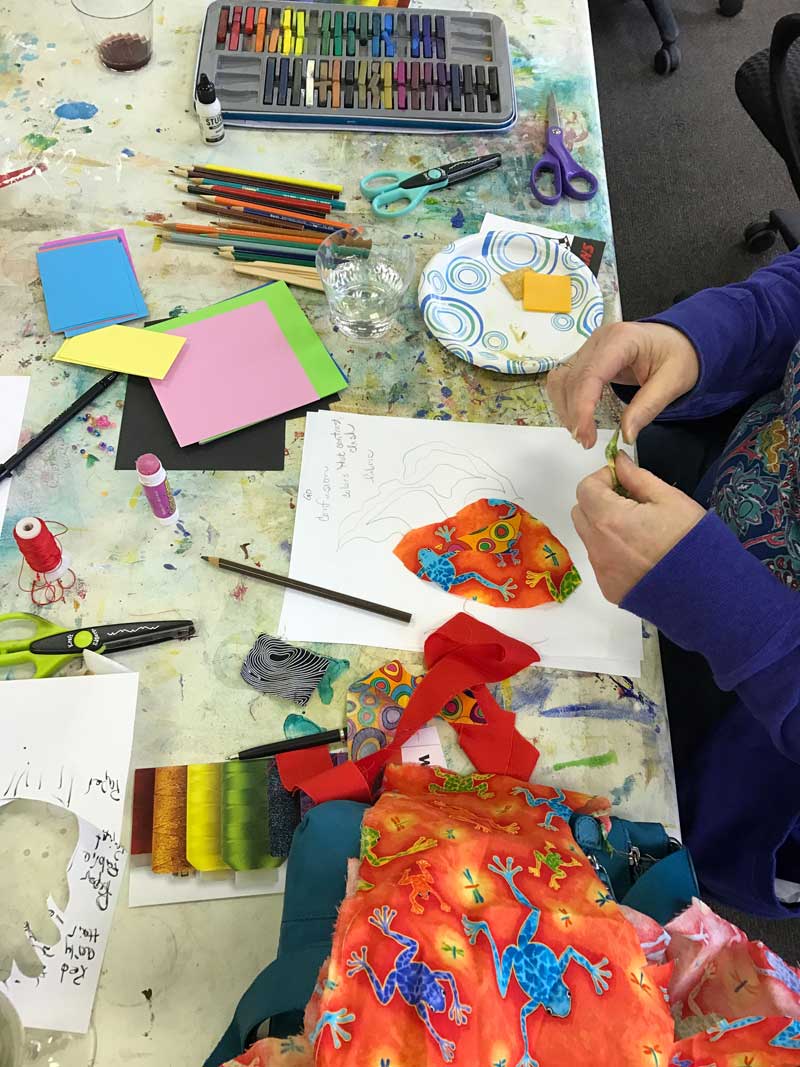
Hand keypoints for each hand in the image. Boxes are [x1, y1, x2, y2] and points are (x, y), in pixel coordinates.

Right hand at [547, 321, 699, 446]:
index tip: (586, 436)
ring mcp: (590, 347)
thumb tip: (625, 434)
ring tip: (581, 432)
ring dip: (565, 408)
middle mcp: (599, 340)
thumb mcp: (673, 382)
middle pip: (571, 379)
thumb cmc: (680, 355)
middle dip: (574, 413)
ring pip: (561, 379)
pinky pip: (565, 380)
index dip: (583, 408)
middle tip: (586, 441)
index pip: (590, 375)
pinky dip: (566, 401)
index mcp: (621, 339)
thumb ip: (647, 408)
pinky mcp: (586, 358)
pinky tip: (578, 418)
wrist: (680, 341)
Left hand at [572, 453, 705, 602]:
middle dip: (598, 501)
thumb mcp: (669, 499)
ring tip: (637, 529)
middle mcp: (598, 546)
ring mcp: (601, 570)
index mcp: (609, 519)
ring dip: (604, 526)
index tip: (622, 481)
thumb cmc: (691, 541)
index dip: (601, 479)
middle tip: (629, 502)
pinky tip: (639, 553)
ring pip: (589, 537)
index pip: (585, 488)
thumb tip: (618, 461)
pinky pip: (600, 561)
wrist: (706, 591)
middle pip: (581, 512)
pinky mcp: (608, 587)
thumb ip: (637, 478)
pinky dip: (611, 551)